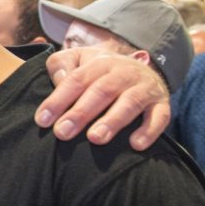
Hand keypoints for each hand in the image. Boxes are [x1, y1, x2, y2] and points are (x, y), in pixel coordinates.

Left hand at [37, 47, 169, 150]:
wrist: (141, 69)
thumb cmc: (98, 72)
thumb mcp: (78, 60)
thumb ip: (61, 65)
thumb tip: (58, 79)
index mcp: (100, 63)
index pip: (76, 79)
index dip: (58, 100)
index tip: (42, 121)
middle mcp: (124, 73)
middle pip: (101, 91)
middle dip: (81, 112)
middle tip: (62, 132)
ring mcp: (145, 88)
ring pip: (130, 103)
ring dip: (113, 121)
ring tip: (95, 138)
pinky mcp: (162, 104)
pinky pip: (160, 117)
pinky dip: (150, 130)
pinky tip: (135, 145)